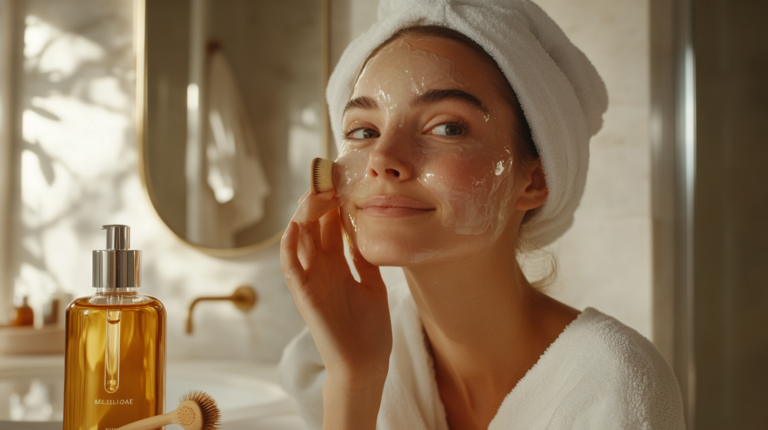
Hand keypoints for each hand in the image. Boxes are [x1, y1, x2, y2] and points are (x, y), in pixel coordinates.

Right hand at [281, 190, 392, 386]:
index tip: (342, 178)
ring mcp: (310, 279)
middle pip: (313, 225)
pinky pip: (291, 266)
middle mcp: (320, 268)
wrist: (366, 364)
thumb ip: (363, 259)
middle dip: (319, 199)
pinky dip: (290, 245)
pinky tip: (296, 225)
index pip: (330, 225)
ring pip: (299, 238)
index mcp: (337, 264)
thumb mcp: (372, 284)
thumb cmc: (369, 329)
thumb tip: (363, 230)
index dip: (333, 201)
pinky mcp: (304, 295)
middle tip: (328, 176)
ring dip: (305, 214)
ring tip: (316, 192)